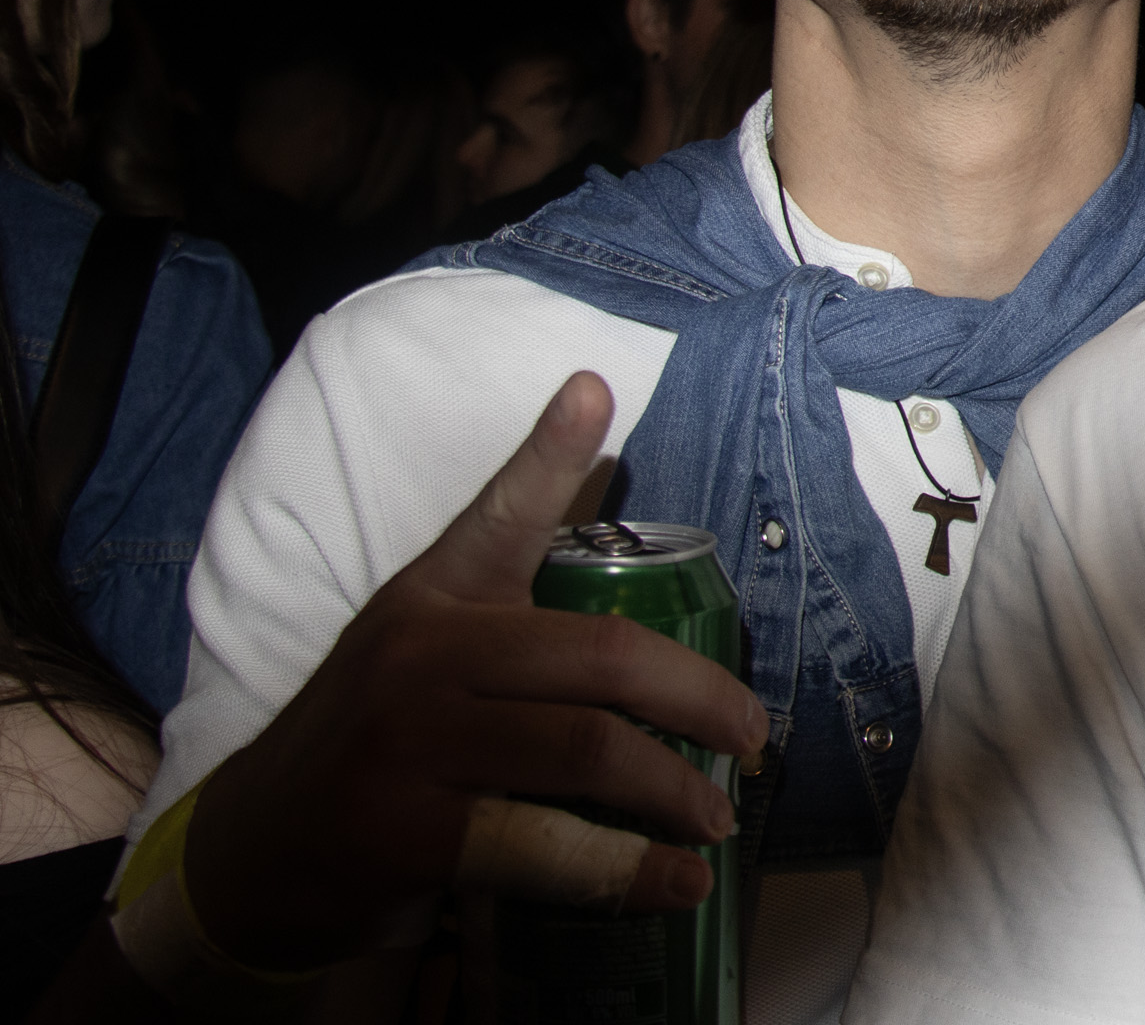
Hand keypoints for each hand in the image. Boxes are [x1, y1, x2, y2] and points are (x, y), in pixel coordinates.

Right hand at [179, 373, 769, 972]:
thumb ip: (511, 578)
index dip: (548, 453)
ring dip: (673, 789)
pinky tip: (674, 885)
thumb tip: (607, 477)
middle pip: (600, 658)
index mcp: (435, 596)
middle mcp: (423, 656)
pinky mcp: (406, 833)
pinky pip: (540, 845)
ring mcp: (411, 743)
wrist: (261, 842)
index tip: (594, 390)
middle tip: (751, 734)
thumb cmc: (377, 729)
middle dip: (699, 695)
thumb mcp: (429, 638)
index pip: (499, 514)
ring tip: (719, 817)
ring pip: (584, 753)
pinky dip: (621, 871)